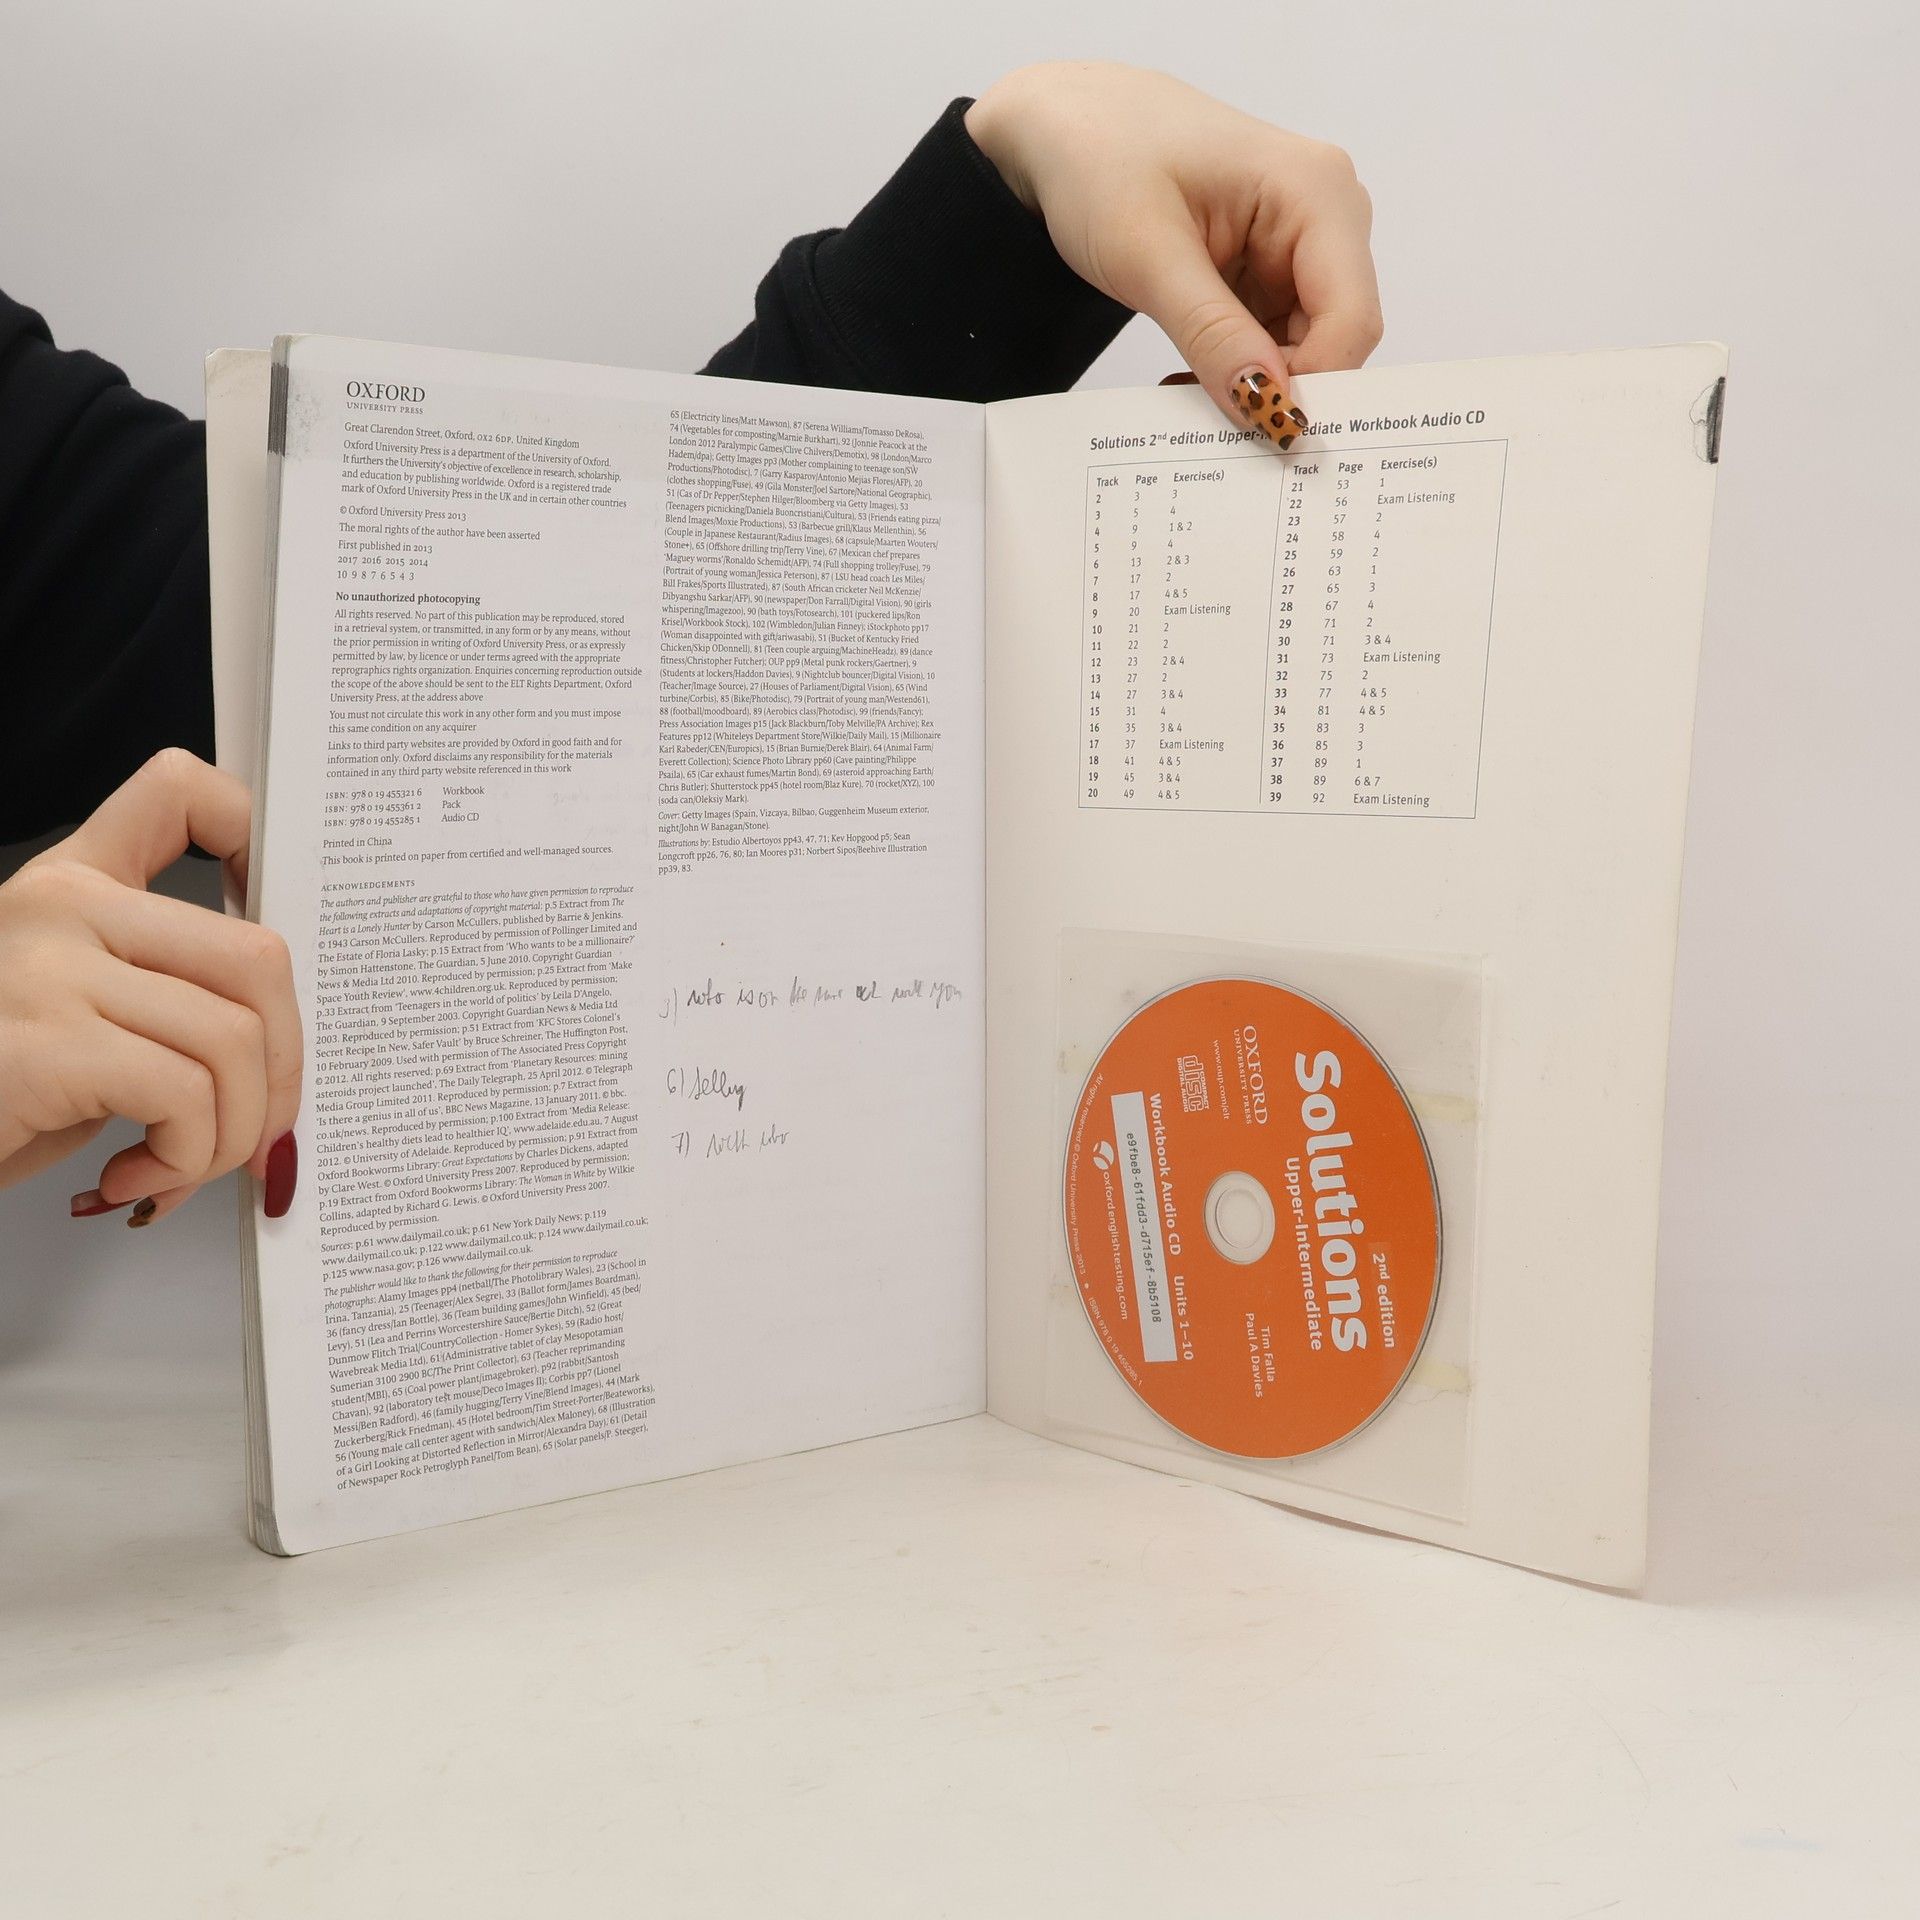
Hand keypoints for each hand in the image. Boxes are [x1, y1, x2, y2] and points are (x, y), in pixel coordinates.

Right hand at [0, 749, 301, 1225]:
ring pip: (232, 1039)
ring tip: (185, 1165)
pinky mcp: (46, 1044)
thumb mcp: (86, 1021)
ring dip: (233, 1132)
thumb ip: (170, 1000)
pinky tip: (136, 1176)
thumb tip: (282, 1047)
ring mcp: (50, 970)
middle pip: (256, 957)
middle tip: (256, 1127)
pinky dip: (186, 1156)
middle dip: (284, 1066)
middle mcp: (63, 908)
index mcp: (77, 886)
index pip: (181, 791)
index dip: (252, 835)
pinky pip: (184, 1096)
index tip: (271, 909)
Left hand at [966, 63, 1382, 443]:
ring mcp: (1300, 243)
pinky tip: (1193, 373)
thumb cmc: (1100, 159)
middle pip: (1337, 339)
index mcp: (1316, 191)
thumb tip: (1268, 406)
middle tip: (1210, 424)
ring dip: (1254, 384)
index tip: (1253, 429)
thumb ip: (1213, 334)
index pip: (1350, 320)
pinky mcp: (1270, 268)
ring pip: (1306, 348)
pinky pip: (1274, 339)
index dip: (1311, 386)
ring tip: (1187, 390)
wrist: (1062, 128)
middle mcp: (1326, 215)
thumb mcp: (1149, 255)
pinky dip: (1239, 368)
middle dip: (1282, 390)